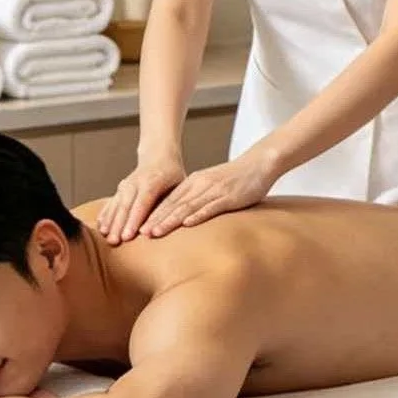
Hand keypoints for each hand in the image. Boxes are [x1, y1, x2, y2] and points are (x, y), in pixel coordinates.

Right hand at [98, 156, 185, 242]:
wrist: (159, 155)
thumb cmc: (174, 175)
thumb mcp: (180, 184)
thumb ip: (176, 202)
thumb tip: (177, 222)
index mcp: (153, 181)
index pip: (142, 203)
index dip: (134, 220)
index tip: (128, 236)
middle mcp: (136, 182)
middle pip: (126, 206)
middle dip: (119, 225)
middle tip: (115, 242)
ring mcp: (126, 185)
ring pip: (116, 205)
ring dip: (110, 222)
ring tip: (105, 237)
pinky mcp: (120, 188)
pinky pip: (111, 202)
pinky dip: (106, 214)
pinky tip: (100, 227)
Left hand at [141, 150, 278, 235]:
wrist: (259, 164)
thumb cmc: (237, 178)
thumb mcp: (212, 185)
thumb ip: (198, 197)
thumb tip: (183, 215)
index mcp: (194, 182)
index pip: (169, 200)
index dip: (153, 214)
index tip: (139, 228)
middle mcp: (200, 185)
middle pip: (174, 205)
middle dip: (155, 220)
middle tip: (140, 234)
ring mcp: (214, 190)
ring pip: (187, 207)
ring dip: (170, 220)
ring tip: (156, 232)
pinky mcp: (229, 196)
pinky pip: (211, 207)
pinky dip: (198, 216)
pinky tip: (187, 224)